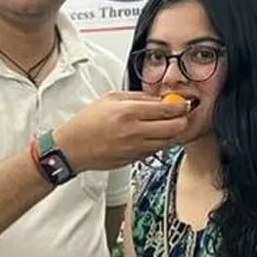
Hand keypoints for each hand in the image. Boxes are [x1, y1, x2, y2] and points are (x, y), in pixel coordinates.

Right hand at [54, 91, 192, 172]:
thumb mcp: (110, 98)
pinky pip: (156, 151)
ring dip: (172, 133)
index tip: (183, 103)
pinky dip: (159, 143)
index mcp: (128, 112)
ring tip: (168, 125)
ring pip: (168, 142)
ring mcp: (136, 148)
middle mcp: (134, 132)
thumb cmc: (87, 122)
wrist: (72, 147)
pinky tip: (153, 136)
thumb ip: (137, 97)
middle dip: (182, 121)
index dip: (180, 106)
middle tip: (180, 115)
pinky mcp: (134, 159)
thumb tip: (158, 99)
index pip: (167, 110)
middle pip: (174, 128)